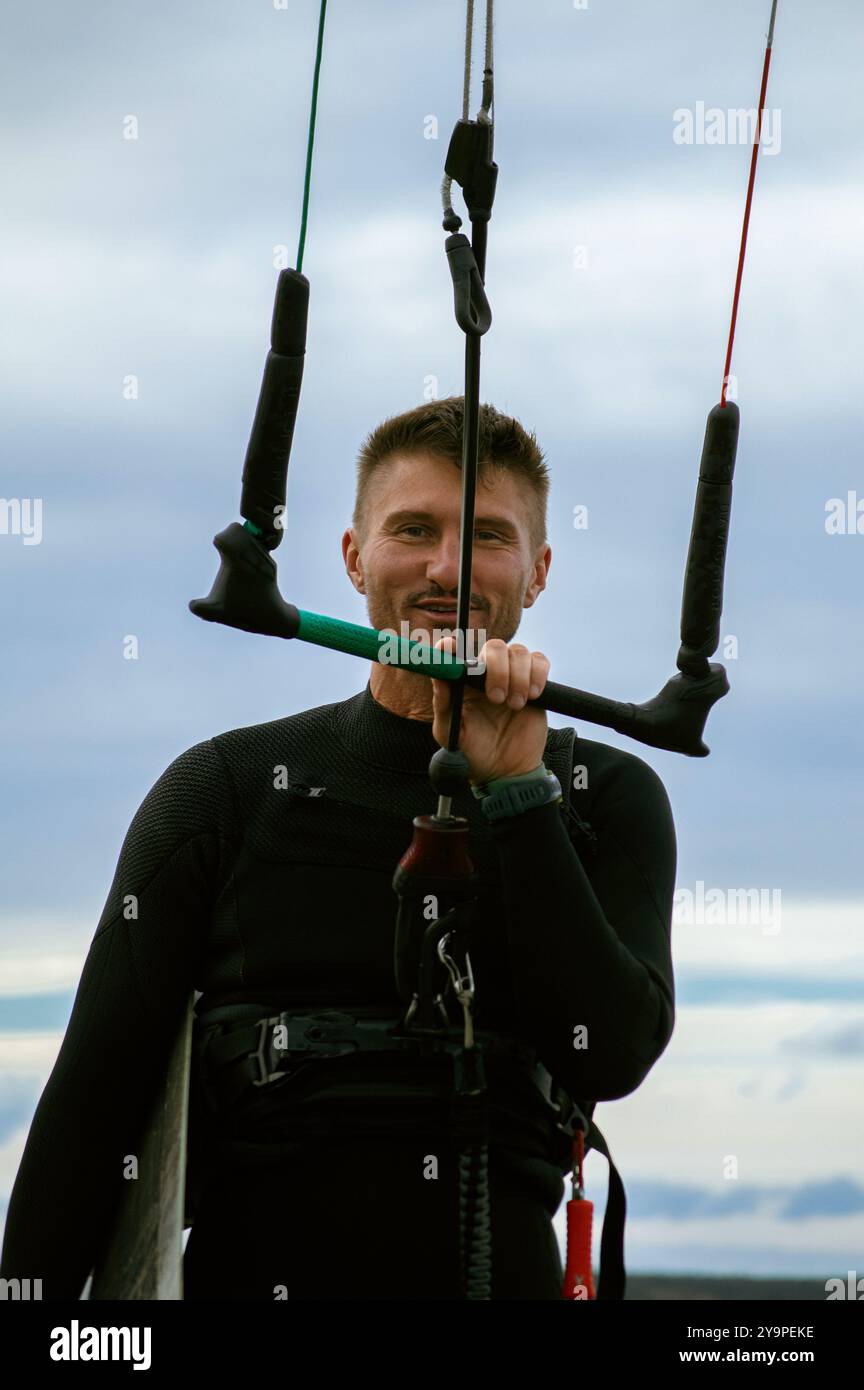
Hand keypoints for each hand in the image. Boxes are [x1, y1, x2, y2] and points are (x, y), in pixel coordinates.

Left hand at [430, 636, 549, 785]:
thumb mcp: (450, 733)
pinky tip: (532, 696)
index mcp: (462, 682)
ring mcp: (512, 676)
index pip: (454, 652)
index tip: (450, 648)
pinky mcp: (534, 683)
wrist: (506, 772)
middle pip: (493, 647)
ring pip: (518, 652)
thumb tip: (440, 675)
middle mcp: (486, 674)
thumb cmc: (473, 752)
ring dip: (518, 676)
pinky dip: (537, 674)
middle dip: (497, 668)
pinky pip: (540, 661)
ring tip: (514, 706)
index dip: (451, 646)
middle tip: (496, 698)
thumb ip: (443, 704)